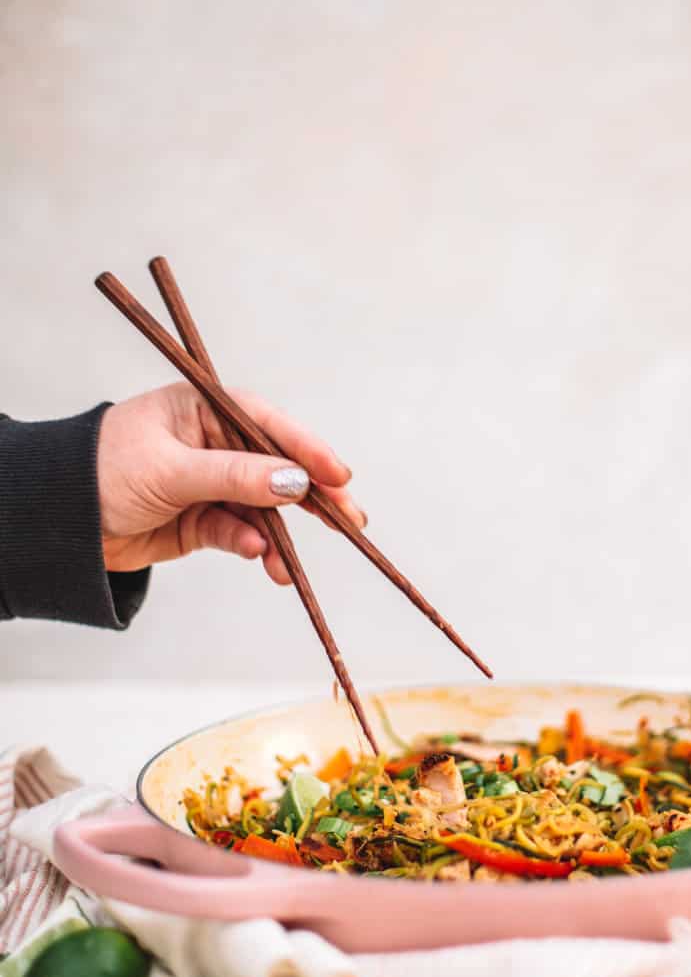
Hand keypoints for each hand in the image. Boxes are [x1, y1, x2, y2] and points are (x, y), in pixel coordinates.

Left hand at [97, 383, 364, 584]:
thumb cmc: (100, 472)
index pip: (268, 425)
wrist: (55, 524)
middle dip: (313, 497)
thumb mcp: (171, 470)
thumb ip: (235, 476)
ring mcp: (210, 484)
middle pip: (276, 468)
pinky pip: (240, 532)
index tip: (340, 476)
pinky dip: (252, 546)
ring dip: (280, 536)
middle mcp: (213, 444)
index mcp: (204, 410)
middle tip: (350, 521)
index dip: (308, 449)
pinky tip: (258, 558)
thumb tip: (294, 481)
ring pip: (262, 508)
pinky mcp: (202, 520)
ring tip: (288, 565)